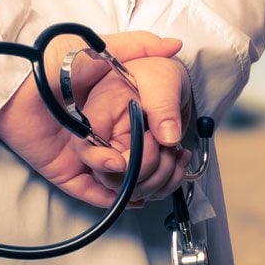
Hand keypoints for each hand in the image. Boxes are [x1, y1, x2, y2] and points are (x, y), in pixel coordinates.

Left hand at [0, 31, 188, 207]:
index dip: (161, 140)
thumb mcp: (103, 48)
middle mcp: (99, 132)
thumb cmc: (53, 61)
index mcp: (112, 107)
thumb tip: (175, 44)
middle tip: (163, 168)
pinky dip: (105, 198)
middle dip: (149, 167)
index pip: (144, 130)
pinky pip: (86, 190)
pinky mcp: (62, 169)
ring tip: (147, 185)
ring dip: (131, 184)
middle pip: (131, 157)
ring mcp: (81, 152)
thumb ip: (141, 46)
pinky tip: (124, 197)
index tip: (175, 146)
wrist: (13, 81)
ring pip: (113, 177)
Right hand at [71, 56, 193, 205]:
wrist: (168, 84)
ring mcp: (119, 156)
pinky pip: (149, 188)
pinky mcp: (136, 167)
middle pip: (109, 177)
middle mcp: (104, 141)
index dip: (101, 161)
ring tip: (176, 150)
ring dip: (162, 176)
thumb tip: (168, 139)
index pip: (84, 148)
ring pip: (132, 188)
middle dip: (144, 169)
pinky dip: (170, 180)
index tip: (124, 163)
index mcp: (98, 116)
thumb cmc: (157, 76)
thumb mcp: (162, 82)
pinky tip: (180, 158)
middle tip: (164, 145)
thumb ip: (163, 106)